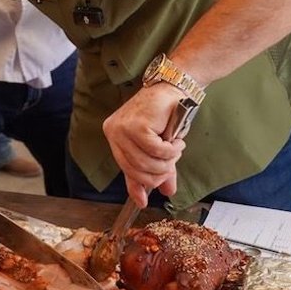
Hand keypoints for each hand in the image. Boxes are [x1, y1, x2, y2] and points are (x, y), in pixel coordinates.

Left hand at [102, 83, 188, 207]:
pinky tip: (176, 143)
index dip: (137, 185)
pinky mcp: (136, 125)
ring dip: (167, 161)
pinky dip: (169, 151)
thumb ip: (159, 168)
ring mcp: (122, 128)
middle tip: (173, 162)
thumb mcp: (160, 146)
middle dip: (159, 172)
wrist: (175, 88)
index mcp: (115, 136)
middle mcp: (114, 132)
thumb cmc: (166, 114)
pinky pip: (155, 150)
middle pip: (135, 170)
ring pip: (146, 162)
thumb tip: (167, 192)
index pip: (125, 168)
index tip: (144, 201)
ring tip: (176, 150)